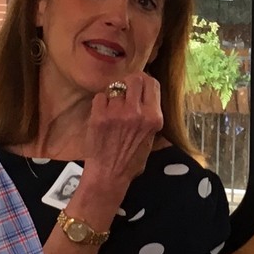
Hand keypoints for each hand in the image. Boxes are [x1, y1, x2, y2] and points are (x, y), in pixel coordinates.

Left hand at [82, 72, 161, 193]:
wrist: (109, 174)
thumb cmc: (132, 159)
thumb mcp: (152, 136)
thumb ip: (150, 114)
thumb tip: (146, 94)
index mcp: (154, 117)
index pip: (152, 83)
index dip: (145, 81)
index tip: (139, 86)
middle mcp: (138, 112)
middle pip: (134, 79)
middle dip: (128, 82)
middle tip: (124, 91)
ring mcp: (117, 113)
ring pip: (115, 87)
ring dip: (113, 95)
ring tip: (112, 108)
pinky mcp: (99, 116)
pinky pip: (100, 97)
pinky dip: (100, 103)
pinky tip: (102, 114)